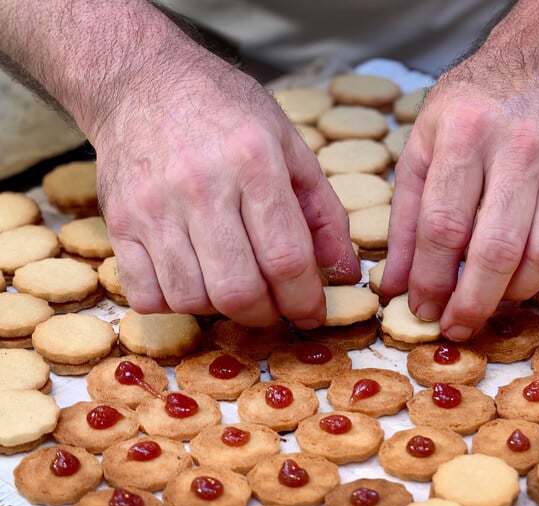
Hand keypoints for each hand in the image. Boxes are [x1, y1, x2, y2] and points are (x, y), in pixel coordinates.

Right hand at [94, 59, 359, 327]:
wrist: (141, 81)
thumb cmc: (226, 113)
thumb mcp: (290, 145)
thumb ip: (324, 212)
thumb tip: (345, 272)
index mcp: (254, 162)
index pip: (285, 258)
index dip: (304, 300)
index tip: (312, 313)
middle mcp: (200, 185)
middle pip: (238, 290)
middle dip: (267, 315)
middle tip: (276, 309)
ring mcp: (152, 206)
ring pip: (192, 299)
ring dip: (222, 311)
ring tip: (236, 289)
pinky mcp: (117, 222)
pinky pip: (146, 295)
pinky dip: (175, 305)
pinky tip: (194, 282)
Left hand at [382, 61, 538, 340]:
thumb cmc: (474, 110)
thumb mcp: (422, 147)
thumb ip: (405, 220)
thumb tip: (394, 287)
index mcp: (464, 133)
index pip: (443, 225)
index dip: (430, 278)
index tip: (421, 307)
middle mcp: (519, 149)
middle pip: (497, 249)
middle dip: (472, 302)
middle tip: (456, 327)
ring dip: (514, 296)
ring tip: (489, 302)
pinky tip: (528, 280)